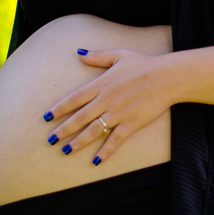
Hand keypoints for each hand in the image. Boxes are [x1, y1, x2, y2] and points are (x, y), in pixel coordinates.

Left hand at [43, 48, 169, 165]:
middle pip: (79, 118)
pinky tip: (96, 161)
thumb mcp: (118, 55)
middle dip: (63, 130)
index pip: (74, 99)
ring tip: (65, 151)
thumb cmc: (143, 64)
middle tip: (50, 140)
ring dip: (78, 142)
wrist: (166, 77)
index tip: (46, 118)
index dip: (59, 109)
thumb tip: (79, 53)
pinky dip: (105, 151)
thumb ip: (97, 57)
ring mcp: (118, 114)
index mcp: (101, 84)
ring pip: (93, 131)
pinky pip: (115, 140)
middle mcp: (106, 100)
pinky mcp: (131, 124)